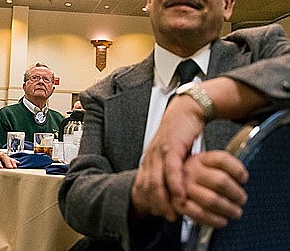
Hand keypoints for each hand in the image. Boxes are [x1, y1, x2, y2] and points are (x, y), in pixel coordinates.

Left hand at [0, 144, 18, 172]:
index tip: (0, 167)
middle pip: (3, 155)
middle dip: (7, 161)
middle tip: (10, 168)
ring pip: (7, 156)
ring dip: (11, 161)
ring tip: (14, 167)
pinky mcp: (2, 156)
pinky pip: (9, 157)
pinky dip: (13, 160)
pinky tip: (17, 164)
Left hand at [132, 94, 205, 221]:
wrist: (186, 111)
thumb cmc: (180, 133)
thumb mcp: (172, 155)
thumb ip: (169, 171)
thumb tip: (172, 189)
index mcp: (149, 160)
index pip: (142, 185)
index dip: (148, 201)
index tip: (157, 213)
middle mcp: (151, 157)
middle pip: (146, 187)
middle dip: (155, 204)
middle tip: (165, 217)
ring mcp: (159, 152)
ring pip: (156, 181)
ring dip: (164, 199)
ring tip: (173, 212)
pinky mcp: (172, 147)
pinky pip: (171, 170)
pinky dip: (175, 185)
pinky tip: (181, 196)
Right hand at [174, 151, 247, 227]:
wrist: (161, 180)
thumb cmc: (187, 173)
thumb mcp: (201, 162)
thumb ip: (218, 166)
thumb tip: (241, 177)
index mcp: (198, 158)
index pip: (222, 159)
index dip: (237, 170)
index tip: (244, 178)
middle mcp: (190, 170)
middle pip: (220, 181)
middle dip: (236, 193)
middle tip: (242, 199)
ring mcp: (183, 186)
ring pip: (211, 199)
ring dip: (227, 208)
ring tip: (235, 212)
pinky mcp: (177, 202)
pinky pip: (198, 213)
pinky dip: (213, 220)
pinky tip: (221, 221)